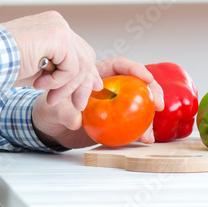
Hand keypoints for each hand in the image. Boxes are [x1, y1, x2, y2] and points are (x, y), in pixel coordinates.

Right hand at [0, 11, 101, 112]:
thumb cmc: (3, 64)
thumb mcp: (39, 69)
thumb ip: (61, 70)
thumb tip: (91, 83)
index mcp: (52, 26)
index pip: (79, 50)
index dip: (85, 74)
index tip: (87, 93)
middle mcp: (57, 22)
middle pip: (85, 57)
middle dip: (82, 85)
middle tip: (76, 105)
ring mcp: (58, 27)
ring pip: (80, 64)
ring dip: (67, 88)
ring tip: (50, 98)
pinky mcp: (58, 37)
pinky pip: (72, 67)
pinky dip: (58, 82)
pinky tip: (39, 84)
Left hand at [31, 57, 164, 149]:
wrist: (48, 130)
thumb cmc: (49, 111)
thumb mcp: (53, 109)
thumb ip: (64, 112)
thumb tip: (75, 120)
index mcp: (95, 76)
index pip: (119, 66)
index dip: (135, 68)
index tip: (148, 77)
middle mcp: (108, 90)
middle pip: (136, 84)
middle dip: (152, 91)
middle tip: (159, 105)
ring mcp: (113, 107)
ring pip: (138, 106)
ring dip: (148, 118)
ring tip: (149, 133)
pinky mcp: (114, 123)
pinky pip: (132, 125)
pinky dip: (140, 132)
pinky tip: (144, 140)